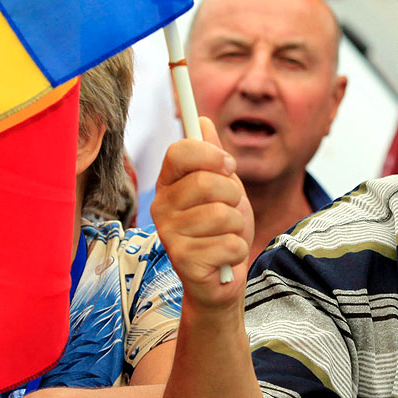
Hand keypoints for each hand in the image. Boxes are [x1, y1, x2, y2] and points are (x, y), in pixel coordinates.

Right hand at [152, 117, 253, 311]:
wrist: (222, 277)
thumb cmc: (222, 229)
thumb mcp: (224, 188)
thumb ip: (213, 157)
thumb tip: (201, 120)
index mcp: (169, 183)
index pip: (180, 151)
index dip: (211, 154)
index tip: (229, 166)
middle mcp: (161, 206)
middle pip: (207, 182)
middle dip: (233, 196)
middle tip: (230, 210)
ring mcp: (169, 234)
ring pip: (223, 215)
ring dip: (237, 227)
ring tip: (225, 236)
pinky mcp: (183, 260)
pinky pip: (230, 243)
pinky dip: (237, 250)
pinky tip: (223, 257)